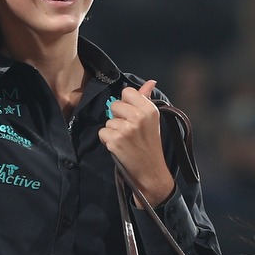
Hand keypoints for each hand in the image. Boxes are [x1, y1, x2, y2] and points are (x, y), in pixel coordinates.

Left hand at [100, 79, 175, 206]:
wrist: (151, 172)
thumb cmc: (150, 145)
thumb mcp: (152, 121)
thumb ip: (146, 99)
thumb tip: (151, 82)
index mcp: (149, 109)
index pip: (127, 92)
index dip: (125, 103)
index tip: (132, 116)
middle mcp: (139, 116)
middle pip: (114, 105)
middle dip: (117, 118)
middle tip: (129, 132)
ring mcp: (127, 129)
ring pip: (108, 121)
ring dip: (113, 131)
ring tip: (126, 142)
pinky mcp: (116, 140)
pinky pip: (102, 133)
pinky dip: (108, 141)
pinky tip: (120, 148)